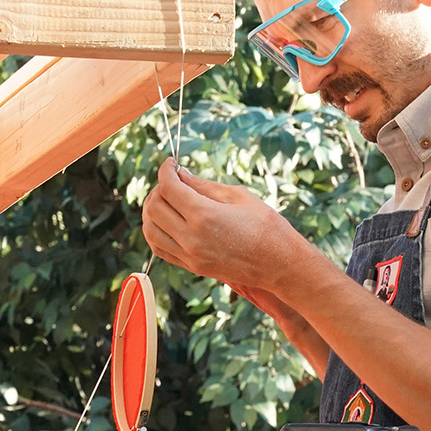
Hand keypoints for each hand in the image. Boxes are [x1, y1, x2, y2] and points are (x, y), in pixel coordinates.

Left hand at [141, 159, 319, 293]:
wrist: (280, 264)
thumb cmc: (266, 227)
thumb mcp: (237, 196)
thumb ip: (203, 185)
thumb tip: (180, 174)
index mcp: (204, 216)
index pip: (168, 188)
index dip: (165, 170)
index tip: (170, 163)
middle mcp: (191, 238)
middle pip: (154, 207)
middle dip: (158, 188)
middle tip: (173, 180)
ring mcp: (189, 255)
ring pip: (150, 230)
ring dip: (153, 211)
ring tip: (168, 200)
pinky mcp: (192, 267)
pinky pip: (159, 248)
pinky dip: (155, 231)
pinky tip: (167, 221)